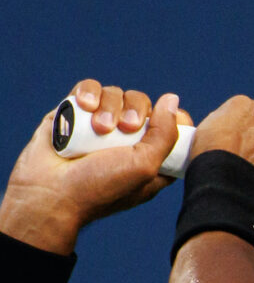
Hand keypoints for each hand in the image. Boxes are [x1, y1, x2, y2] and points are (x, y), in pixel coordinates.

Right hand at [0, 79, 191, 254]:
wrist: (48, 193)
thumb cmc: (99, 188)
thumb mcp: (145, 167)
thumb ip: (166, 134)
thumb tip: (172, 99)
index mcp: (149, 157)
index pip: (172, 126)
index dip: (175, 118)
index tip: (171, 120)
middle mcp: (125, 140)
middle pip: (142, 103)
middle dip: (137, 110)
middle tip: (126, 128)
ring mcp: (98, 125)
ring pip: (115, 94)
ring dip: (110, 106)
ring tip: (99, 127)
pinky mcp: (73, 114)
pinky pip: (88, 88)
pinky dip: (88, 93)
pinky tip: (84, 107)